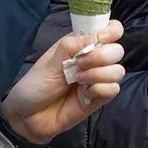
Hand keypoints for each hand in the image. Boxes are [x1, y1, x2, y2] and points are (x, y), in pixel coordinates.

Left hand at [1, 22, 125, 142]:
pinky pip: (114, 90)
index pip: (110, 30)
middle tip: (81, 64)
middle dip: (102, 56)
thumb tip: (96, 37)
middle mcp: (93, 60)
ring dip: (100, 74)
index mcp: (81, 44)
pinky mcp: (99, 98)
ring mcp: (97, 79)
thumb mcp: (49, 63)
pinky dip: (101, 90)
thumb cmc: (35, 85)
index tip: (102, 39)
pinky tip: (85, 94)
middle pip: (118, 50)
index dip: (111, 31)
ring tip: (79, 80)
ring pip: (119, 71)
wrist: (28, 118)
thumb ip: (71, 46)